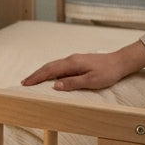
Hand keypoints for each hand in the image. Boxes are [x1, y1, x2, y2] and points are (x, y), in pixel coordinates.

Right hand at [21, 40, 144, 90]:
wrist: (120, 62)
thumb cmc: (108, 72)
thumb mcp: (91, 80)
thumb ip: (73, 83)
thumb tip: (55, 85)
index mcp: (72, 63)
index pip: (50, 70)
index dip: (37, 77)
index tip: (26, 83)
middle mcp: (71, 59)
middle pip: (49, 66)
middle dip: (36, 74)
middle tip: (24, 83)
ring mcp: (75, 59)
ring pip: (54, 66)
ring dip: (43, 72)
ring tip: (33, 80)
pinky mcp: (79, 62)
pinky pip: (60, 66)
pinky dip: (51, 71)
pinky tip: (50, 76)